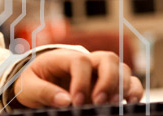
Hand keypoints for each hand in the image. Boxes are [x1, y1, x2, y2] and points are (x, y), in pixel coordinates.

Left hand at [13, 50, 142, 107]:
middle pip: (107, 59)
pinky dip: (133, 91)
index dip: (81, 81)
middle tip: (99, 102)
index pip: (80, 61)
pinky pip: (129, 83)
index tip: (75, 102)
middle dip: (108, 80)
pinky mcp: (108, 85)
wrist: (36, 82)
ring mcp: (99, 71)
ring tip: (113, 105)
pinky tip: (127, 104)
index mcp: (63, 57)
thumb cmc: (32, 81)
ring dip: (122, 86)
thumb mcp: (29, 86)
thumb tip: (65, 101)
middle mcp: (86, 61)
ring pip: (122, 68)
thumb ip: (44, 91)